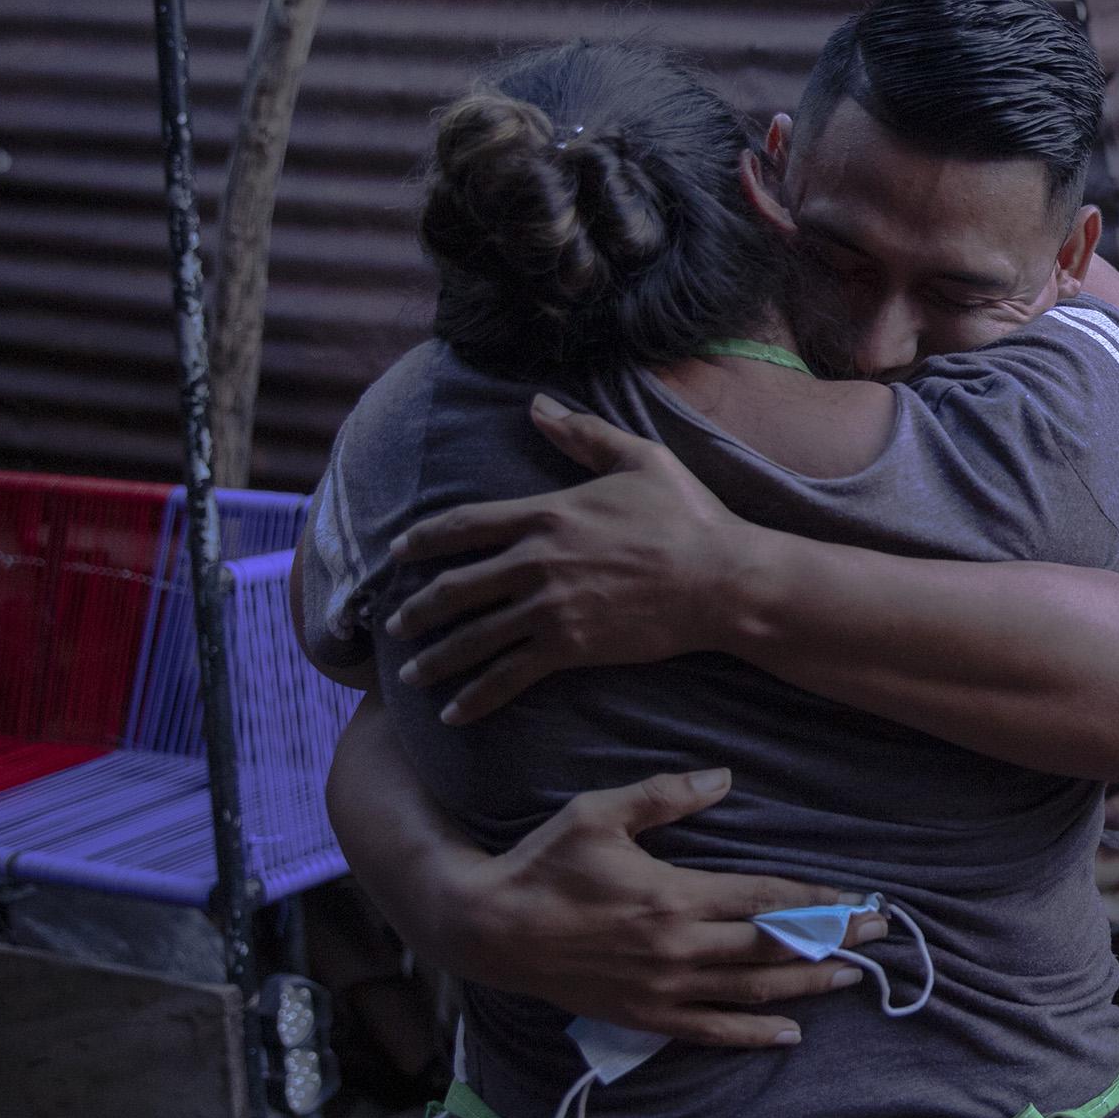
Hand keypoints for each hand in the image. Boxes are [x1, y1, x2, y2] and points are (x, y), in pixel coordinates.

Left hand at [387, 395, 752, 722]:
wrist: (723, 580)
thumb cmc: (689, 516)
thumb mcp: (640, 458)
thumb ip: (583, 433)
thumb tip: (537, 404)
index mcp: (547, 513)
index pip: (464, 525)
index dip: (423, 538)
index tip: (398, 551)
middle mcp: (537, 561)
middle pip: (455, 588)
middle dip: (417, 609)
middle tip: (396, 624)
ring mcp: (551, 608)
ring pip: (473, 637)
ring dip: (435, 658)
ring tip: (411, 675)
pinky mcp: (570, 648)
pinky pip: (509, 676)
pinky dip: (477, 696)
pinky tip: (454, 713)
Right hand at [441, 768, 883, 1047]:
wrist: (488, 928)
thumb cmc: (545, 863)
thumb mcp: (599, 814)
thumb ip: (665, 797)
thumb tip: (724, 778)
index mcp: (674, 896)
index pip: (766, 899)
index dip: (820, 901)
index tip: (862, 899)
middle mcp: (677, 948)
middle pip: (773, 947)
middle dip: (832, 940)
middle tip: (879, 935)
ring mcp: (662, 988)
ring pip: (752, 992)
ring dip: (807, 985)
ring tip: (853, 978)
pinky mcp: (644, 1016)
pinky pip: (709, 1032)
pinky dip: (753, 1035)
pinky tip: (790, 1034)